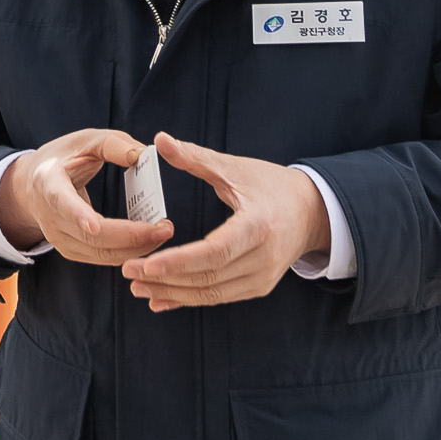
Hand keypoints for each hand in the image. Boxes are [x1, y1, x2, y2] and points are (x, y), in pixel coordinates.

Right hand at [0, 127, 173, 265]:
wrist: (31, 184)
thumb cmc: (63, 158)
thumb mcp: (85, 140)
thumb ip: (113, 144)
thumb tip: (142, 156)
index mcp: (47, 182)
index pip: (61, 201)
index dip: (77, 214)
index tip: (94, 226)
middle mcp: (50, 216)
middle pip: (91, 236)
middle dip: (131, 236)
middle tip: (164, 228)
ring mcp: (58, 238)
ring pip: (101, 253)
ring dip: (136, 248)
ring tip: (162, 233)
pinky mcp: (70, 250)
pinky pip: (103, 258)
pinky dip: (128, 252)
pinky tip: (147, 241)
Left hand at [119, 133, 327, 311]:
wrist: (313, 212)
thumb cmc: (272, 185)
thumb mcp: (235, 168)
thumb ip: (196, 157)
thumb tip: (159, 140)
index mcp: (259, 225)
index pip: (215, 251)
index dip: (179, 261)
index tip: (145, 263)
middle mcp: (264, 257)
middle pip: (209, 277)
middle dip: (165, 278)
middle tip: (128, 272)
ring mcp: (263, 277)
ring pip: (212, 293)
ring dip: (173, 293)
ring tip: (137, 287)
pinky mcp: (259, 286)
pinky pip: (220, 297)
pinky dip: (189, 300)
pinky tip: (160, 300)